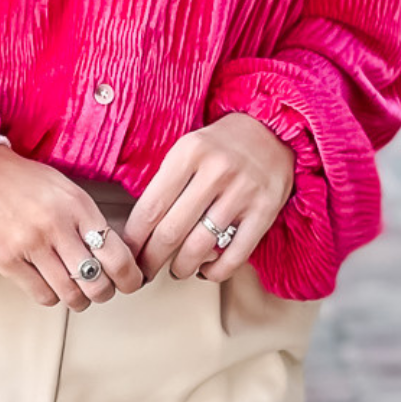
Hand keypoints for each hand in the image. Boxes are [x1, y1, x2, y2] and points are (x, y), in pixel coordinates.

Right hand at [0, 146, 145, 311]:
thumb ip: (86, 218)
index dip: (130, 277)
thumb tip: (114, 253)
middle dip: (105, 293)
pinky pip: (42, 296)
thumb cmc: (21, 180)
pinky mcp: (6, 260)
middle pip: (97, 282)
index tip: (131, 282)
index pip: (117, 254)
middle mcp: (56, 225)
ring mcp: (30, 244)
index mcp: (76, 204)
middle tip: (102, 290)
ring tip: (75, 289)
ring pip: (71, 295)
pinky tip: (48, 282)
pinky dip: (51, 295)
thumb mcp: (63, 188)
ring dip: (78, 299)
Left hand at [121, 113, 295, 282]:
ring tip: (176, 270)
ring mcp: (242, 192)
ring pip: (200, 246)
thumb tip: (140, 227)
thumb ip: (167, 180)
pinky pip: (235, 255)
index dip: (135, 238)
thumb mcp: (189, 147)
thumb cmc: (222, 145)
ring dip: (181, 268)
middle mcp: (215, 170)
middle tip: (144, 271)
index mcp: (189, 151)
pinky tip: (206, 270)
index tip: (128, 253)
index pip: (152, 206)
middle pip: (171, 231)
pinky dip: (216, 271)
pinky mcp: (266, 210)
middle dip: (152, 260)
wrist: (272, 130)